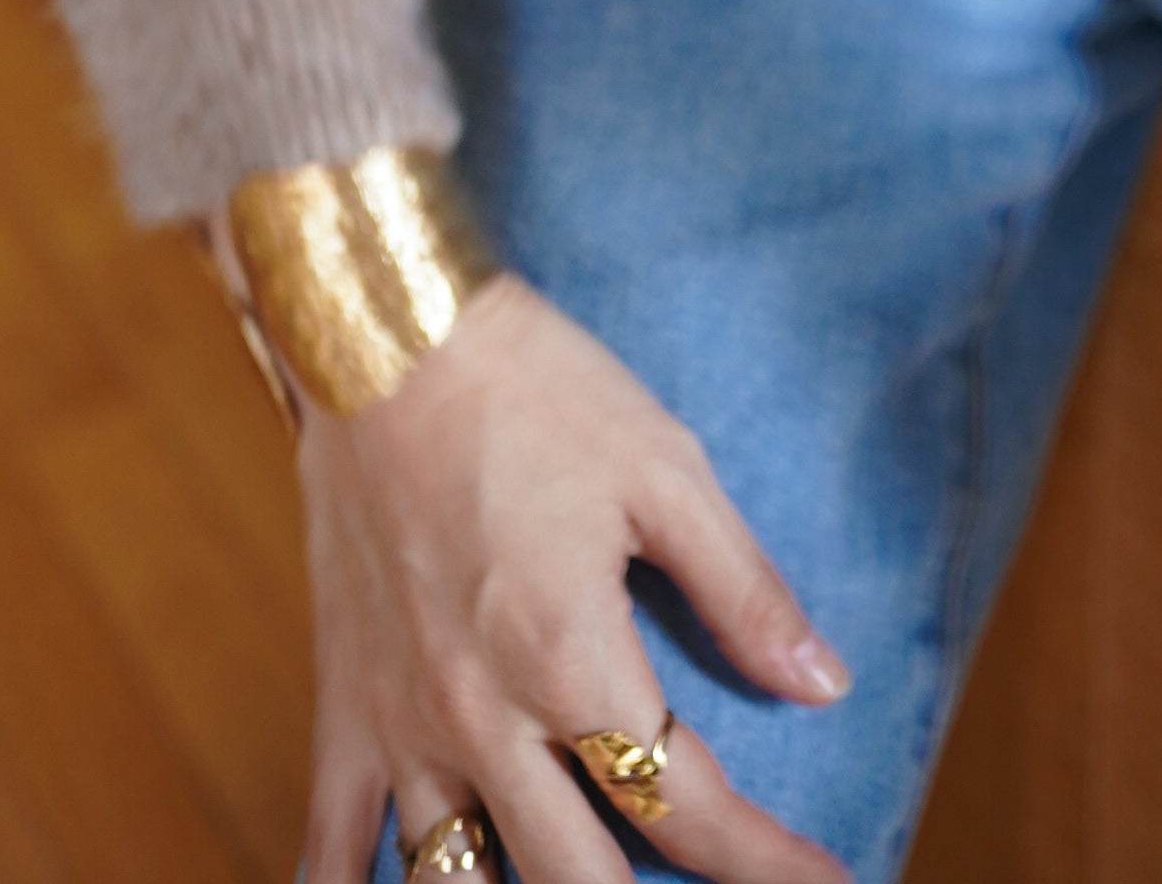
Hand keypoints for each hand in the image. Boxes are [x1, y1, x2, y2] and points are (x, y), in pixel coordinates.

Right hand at [295, 272, 851, 883]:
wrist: (386, 333)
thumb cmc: (535, 390)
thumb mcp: (667, 472)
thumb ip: (744, 593)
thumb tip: (824, 683)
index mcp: (575, 664)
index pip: (688, 808)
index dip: (767, 862)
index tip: (830, 880)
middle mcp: (486, 721)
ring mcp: (404, 725)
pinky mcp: (343, 704)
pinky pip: (331, 841)